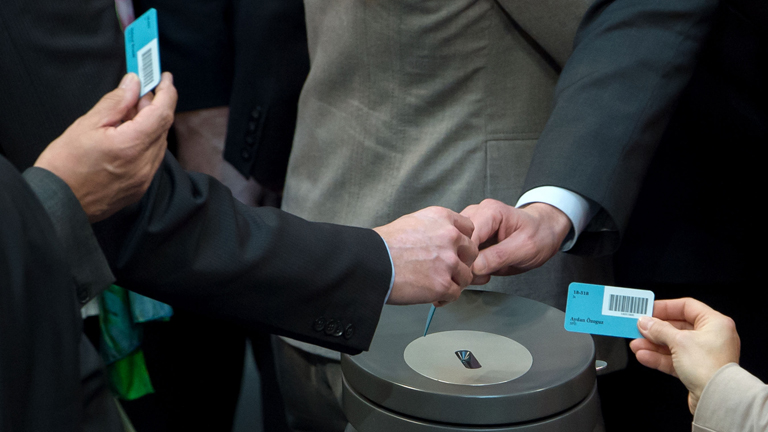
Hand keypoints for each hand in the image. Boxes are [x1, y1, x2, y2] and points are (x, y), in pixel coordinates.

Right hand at [34, 72, 176, 221]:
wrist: (56, 202)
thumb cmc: (64, 166)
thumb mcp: (86, 125)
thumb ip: (115, 103)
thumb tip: (132, 84)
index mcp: (132, 146)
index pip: (162, 113)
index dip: (167, 93)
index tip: (165, 78)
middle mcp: (144, 165)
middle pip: (162, 128)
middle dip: (154, 107)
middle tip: (138, 93)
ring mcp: (143, 179)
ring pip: (158, 143)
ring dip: (150, 125)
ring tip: (127, 114)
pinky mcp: (139, 188)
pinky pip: (151, 159)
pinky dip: (145, 142)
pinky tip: (127, 136)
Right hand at [374, 206, 477, 305]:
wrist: (371, 262)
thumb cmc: (384, 244)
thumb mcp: (413, 221)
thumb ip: (434, 228)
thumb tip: (442, 239)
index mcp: (442, 219)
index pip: (469, 229)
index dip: (462, 242)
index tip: (456, 250)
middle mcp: (450, 238)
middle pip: (471, 253)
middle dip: (461, 262)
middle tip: (448, 269)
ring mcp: (448, 262)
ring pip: (466, 276)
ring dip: (454, 282)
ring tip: (437, 284)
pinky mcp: (443, 284)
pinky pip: (455, 294)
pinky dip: (445, 297)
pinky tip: (434, 296)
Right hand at [460, 199, 570, 283]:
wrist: (545, 232)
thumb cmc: (539, 235)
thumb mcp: (525, 248)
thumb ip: (499, 257)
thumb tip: (474, 268)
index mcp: (490, 211)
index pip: (467, 235)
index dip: (467, 256)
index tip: (473, 274)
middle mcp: (476, 214)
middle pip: (457, 241)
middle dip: (465, 262)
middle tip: (480, 277)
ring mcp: (472, 226)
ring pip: (456, 248)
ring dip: (465, 266)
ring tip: (482, 275)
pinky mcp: (471, 238)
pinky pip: (461, 253)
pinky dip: (467, 266)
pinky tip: (478, 273)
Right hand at [629, 298, 740, 413]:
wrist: (718, 399)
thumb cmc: (710, 367)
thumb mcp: (679, 341)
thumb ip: (659, 329)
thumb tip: (646, 322)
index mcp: (715, 323)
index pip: (687, 307)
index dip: (665, 307)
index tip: (648, 310)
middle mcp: (712, 337)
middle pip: (678, 327)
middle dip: (655, 329)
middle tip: (639, 328)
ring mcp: (704, 355)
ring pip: (674, 345)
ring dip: (653, 345)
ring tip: (636, 344)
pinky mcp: (697, 370)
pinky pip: (674, 360)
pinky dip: (659, 357)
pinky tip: (644, 356)